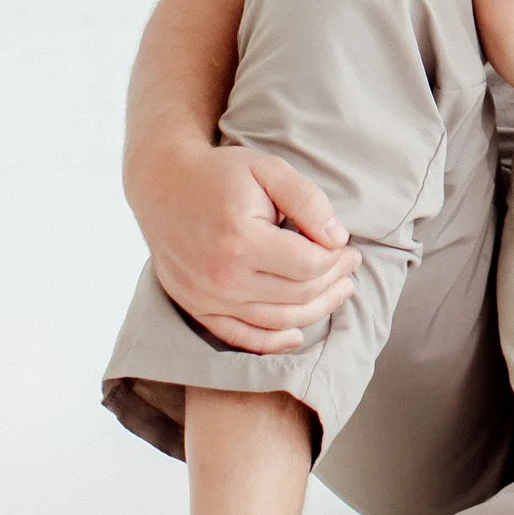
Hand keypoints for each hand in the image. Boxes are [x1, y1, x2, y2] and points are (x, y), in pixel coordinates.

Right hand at [134, 143, 355, 352]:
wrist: (163, 186)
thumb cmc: (221, 175)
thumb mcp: (269, 170)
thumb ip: (308, 201)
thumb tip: (338, 238)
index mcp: (242, 241)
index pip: (309, 265)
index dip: (338, 259)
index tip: (350, 248)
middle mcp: (223, 277)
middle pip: (297, 295)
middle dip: (333, 282)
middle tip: (350, 268)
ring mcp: (207, 298)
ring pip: (276, 321)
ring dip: (315, 311)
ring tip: (338, 292)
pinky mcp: (196, 307)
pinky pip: (240, 337)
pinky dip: (271, 343)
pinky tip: (296, 335)